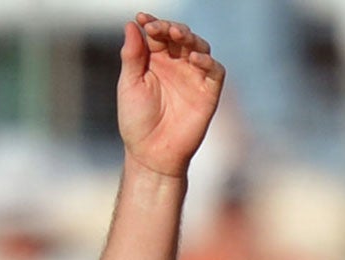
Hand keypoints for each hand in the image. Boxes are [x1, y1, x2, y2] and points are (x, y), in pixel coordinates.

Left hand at [118, 16, 224, 179]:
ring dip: (189, 38)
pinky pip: (214, 70)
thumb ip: (131, 56)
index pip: (157, 34)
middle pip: (179, 35)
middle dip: (170, 28)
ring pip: (198, 46)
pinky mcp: (208, 91)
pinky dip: (206, 61)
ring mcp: (193, 76)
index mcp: (156, 60)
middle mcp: (177, 64)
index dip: (152, 24)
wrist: (151, 155)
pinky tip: (193, 58)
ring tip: (177, 35)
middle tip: (159, 28)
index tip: (143, 18)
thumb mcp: (129, 86)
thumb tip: (131, 25)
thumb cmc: (137, 122)